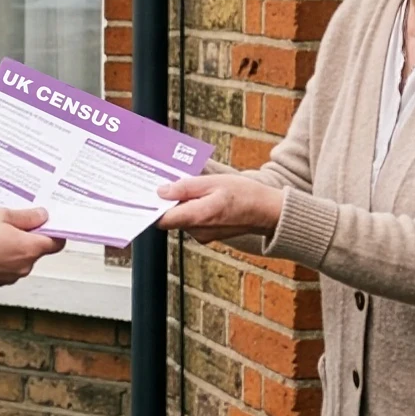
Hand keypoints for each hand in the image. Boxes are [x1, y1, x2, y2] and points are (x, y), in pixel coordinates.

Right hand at [0, 206, 62, 286]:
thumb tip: (42, 216)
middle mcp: (25, 265)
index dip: (53, 233)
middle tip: (12, 225)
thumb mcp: (2, 215)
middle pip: (37, 250)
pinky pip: (8, 267)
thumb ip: (26, 216)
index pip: (56, 243)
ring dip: (15, 249)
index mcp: (30, 248)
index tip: (45, 224)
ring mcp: (12, 275)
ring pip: (21, 259)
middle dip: (28, 238)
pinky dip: (3, 259)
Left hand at [156, 173, 283, 241]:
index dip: (151, 207)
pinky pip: (192, 221)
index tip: (146, 193)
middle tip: (168, 180)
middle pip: (170, 217)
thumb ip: (185, 187)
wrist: (268, 211)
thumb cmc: (245, 195)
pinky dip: (191, 209)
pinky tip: (200, 195)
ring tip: (190, 186)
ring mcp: (203, 235)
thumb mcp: (213, 182)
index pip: (161, 220)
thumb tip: (162, 191)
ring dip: (181, 203)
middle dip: (167, 201)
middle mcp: (197, 231)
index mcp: (196, 217)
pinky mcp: (208, 234)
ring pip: (181, 218)